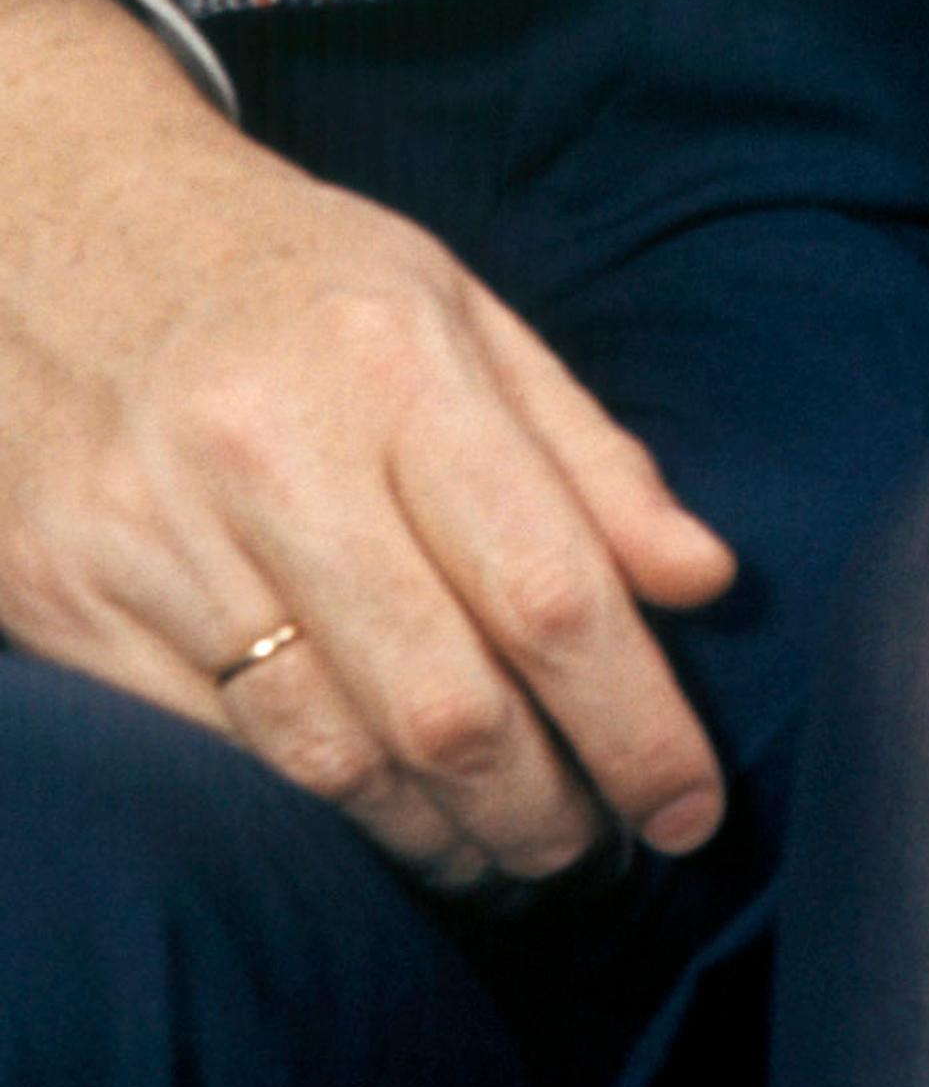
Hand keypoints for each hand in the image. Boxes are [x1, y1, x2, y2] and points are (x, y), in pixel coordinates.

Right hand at [0, 0, 735, 889]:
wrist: (55, 228)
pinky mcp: (69, 603)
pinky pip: (219, 758)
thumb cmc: (300, 283)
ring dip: (444, 840)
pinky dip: (322, 817)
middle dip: (548, 810)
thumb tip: (705, 581)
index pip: (548, 589)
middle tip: (606, 851)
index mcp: (398, 369)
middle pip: (444, 702)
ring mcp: (155, 540)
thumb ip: (587, 456)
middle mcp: (272, 458)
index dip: (636, 723)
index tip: (693, 806)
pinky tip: (390, 827)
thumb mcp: (463, 313)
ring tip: (513, 859)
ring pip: (331, 757)